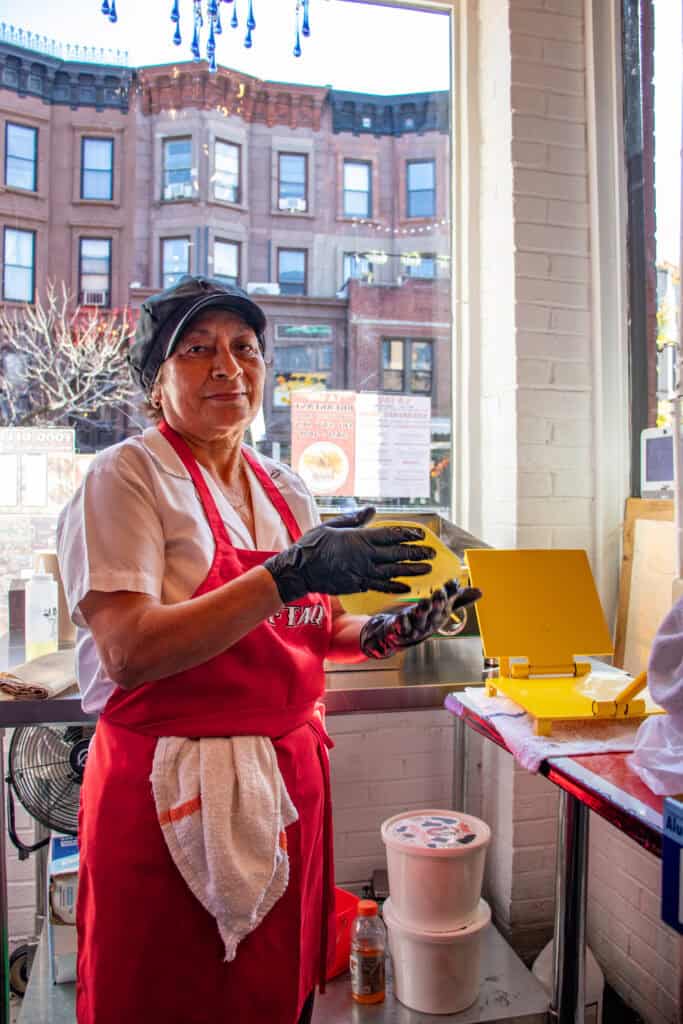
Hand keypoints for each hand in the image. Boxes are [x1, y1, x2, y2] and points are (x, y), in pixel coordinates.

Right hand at [264, 506, 434, 603]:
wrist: (300, 570)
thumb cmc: (313, 545)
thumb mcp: (333, 526)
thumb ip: (355, 519)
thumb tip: (372, 510)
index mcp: (360, 538)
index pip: (391, 535)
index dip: (409, 534)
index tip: (422, 534)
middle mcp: (365, 556)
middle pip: (398, 554)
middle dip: (417, 553)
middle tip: (432, 553)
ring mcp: (363, 573)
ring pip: (394, 572)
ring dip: (412, 571)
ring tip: (427, 569)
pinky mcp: (358, 586)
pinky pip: (381, 586)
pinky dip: (395, 587)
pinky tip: (407, 588)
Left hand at [359, 579, 482, 659]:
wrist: (403, 636)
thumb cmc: (427, 618)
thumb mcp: (444, 608)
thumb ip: (460, 599)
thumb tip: (481, 591)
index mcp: (441, 614)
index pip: (448, 603)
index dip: (451, 594)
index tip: (454, 583)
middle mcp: (431, 621)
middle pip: (436, 613)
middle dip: (438, 604)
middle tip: (440, 593)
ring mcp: (416, 627)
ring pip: (421, 619)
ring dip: (423, 611)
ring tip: (425, 602)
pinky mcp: (402, 630)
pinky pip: (402, 626)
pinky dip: (402, 622)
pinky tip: (402, 617)